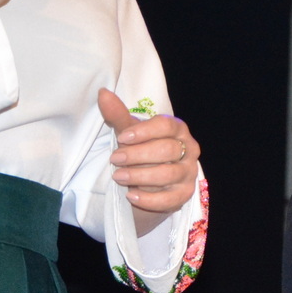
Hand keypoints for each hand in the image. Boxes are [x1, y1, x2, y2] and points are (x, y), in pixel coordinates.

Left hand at [97, 89, 199, 218]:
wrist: (147, 183)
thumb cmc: (140, 151)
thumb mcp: (129, 134)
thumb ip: (118, 115)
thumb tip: (103, 93)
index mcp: (177, 129)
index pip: (166, 126)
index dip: (144, 131)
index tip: (122, 137)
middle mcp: (188, 149)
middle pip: (167, 150)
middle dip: (138, 155)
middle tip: (115, 159)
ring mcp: (188, 173)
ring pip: (168, 174)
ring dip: (140, 176)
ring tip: (118, 177)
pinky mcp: (184, 195)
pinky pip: (169, 199)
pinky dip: (149, 199)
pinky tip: (131, 196)